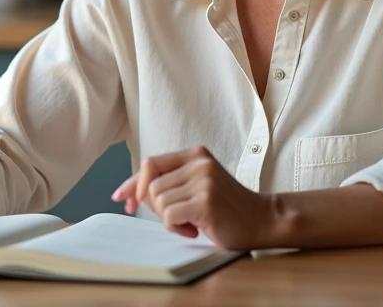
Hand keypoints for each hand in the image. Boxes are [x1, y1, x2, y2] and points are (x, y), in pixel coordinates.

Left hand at [111, 146, 276, 249]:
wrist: (261, 220)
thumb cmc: (225, 207)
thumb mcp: (197, 184)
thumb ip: (170, 182)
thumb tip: (131, 193)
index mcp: (196, 154)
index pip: (150, 163)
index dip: (133, 183)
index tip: (121, 198)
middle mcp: (199, 163)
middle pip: (151, 185)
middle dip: (155, 207)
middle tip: (175, 217)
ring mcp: (204, 181)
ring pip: (158, 201)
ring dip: (168, 219)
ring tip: (190, 222)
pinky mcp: (206, 202)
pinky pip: (169, 216)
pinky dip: (176, 228)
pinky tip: (194, 229)